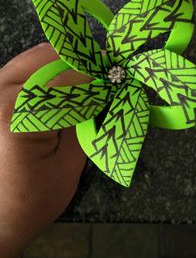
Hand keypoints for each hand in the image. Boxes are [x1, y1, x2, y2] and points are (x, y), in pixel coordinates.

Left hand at [0, 43, 87, 257]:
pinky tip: (60, 85)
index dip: (96, 74)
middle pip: (46, 58)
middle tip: (100, 74)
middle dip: (78, 62)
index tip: (114, 76)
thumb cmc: (33, 199)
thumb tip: (102, 86)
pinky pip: (22, 69)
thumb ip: (84, 118)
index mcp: (19, 117)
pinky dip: (45, 71)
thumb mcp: (69, 162)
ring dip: (61, 64)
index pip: (67, 78)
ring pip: (32, 58)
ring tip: (83, 79)